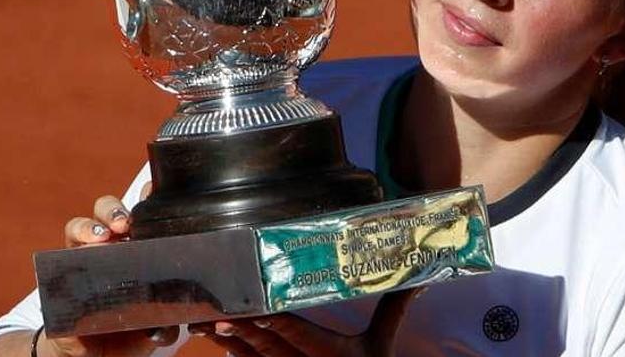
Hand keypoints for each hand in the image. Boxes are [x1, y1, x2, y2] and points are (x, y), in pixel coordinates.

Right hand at [40, 183, 179, 356]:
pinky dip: (74, 244)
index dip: (147, 198)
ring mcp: (85, 257)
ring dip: (90, 225)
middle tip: (125, 224)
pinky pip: (62, 252)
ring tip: (102, 236)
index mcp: (139, 251)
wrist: (94, 356)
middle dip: (114, 210)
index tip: (154, 193)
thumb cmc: (129, 332)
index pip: (143, 216)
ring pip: (81, 225)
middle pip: (108, 210)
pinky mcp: (64, 274)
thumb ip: (165, 326)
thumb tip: (170, 329)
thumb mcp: (153, 328)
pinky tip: (84, 249)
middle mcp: (111, 247)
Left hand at [196, 287, 422, 356]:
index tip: (258, 311)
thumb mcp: (383, 344)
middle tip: (218, 310)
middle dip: (242, 328)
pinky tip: (215, 335)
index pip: (301, 336)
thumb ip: (394, 308)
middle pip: (269, 347)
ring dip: (227, 340)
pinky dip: (232, 351)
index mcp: (333, 356)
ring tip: (204, 320)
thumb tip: (420, 276)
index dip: (277, 324)